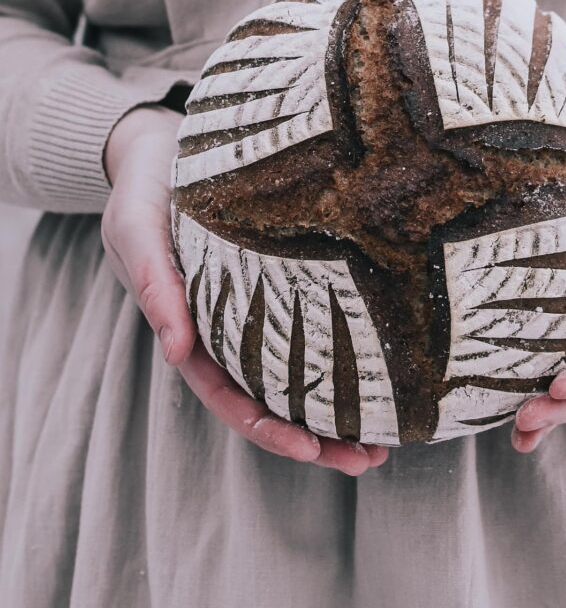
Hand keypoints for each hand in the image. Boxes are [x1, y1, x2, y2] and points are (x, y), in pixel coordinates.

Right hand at [101, 105, 388, 474]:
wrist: (157, 148)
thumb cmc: (141, 191)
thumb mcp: (135, 229)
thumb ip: (152, 281)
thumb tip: (175, 349)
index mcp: (189, 331)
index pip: (228, 395)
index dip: (268, 427)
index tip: (310, 448)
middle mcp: (225, 329)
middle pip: (273, 398)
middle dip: (318, 436)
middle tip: (370, 458)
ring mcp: (254, 306)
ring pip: (298, 371)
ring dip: (339, 408)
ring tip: (387, 434)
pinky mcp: (278, 277)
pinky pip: (311, 321)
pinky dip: (342, 349)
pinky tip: (383, 360)